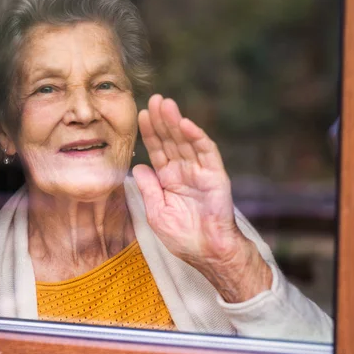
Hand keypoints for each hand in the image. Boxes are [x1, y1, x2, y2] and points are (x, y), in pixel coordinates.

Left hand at [133, 95, 271, 302]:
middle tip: (154, 99)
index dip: (150, 133)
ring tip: (166, 104)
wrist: (208, 253)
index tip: (140, 114)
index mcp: (169, 180)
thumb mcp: (157, 213)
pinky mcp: (216, 176)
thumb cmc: (182, 238)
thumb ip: (148, 189)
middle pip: (171, 140)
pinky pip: (206, 153)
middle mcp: (184, 172)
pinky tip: (185, 124)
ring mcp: (200, 172)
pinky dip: (196, 138)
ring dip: (176, 122)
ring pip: (187, 141)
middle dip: (162, 120)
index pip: (158, 150)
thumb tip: (137, 166)